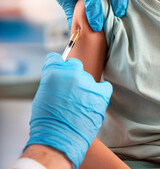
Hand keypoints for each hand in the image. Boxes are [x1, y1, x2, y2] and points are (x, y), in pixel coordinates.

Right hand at [24, 53, 111, 168]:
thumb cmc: (46, 120)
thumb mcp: (42, 94)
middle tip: (69, 89)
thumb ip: (52, 79)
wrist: (58, 140)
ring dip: (83, 86)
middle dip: (71, 74)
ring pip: (87, 77)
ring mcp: (86, 83)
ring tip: (78, 103)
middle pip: (74, 64)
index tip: (58, 71)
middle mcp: (71, 73)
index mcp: (54, 72)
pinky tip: (92, 100)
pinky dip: (99, 92)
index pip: (55, 58)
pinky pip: (103, 86)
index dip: (56, 65)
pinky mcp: (100, 94)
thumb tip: (61, 74)